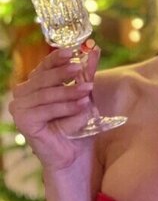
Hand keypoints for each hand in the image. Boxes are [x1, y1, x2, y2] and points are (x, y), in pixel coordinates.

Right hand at [8, 43, 100, 171]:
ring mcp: (19, 108)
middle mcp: (22, 93)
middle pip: (43, 78)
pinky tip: (81, 105)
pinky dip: (66, 107)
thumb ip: (87, 72)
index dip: (56, 58)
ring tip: (88, 90)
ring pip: (46, 94)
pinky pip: (46, 110)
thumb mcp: (84, 93)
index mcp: (34, 83)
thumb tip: (95, 49)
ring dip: (69, 91)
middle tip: (80, 68)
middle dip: (63, 73)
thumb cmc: (77, 121)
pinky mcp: (23, 122)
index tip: (72, 51)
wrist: (74, 152)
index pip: (44, 66)